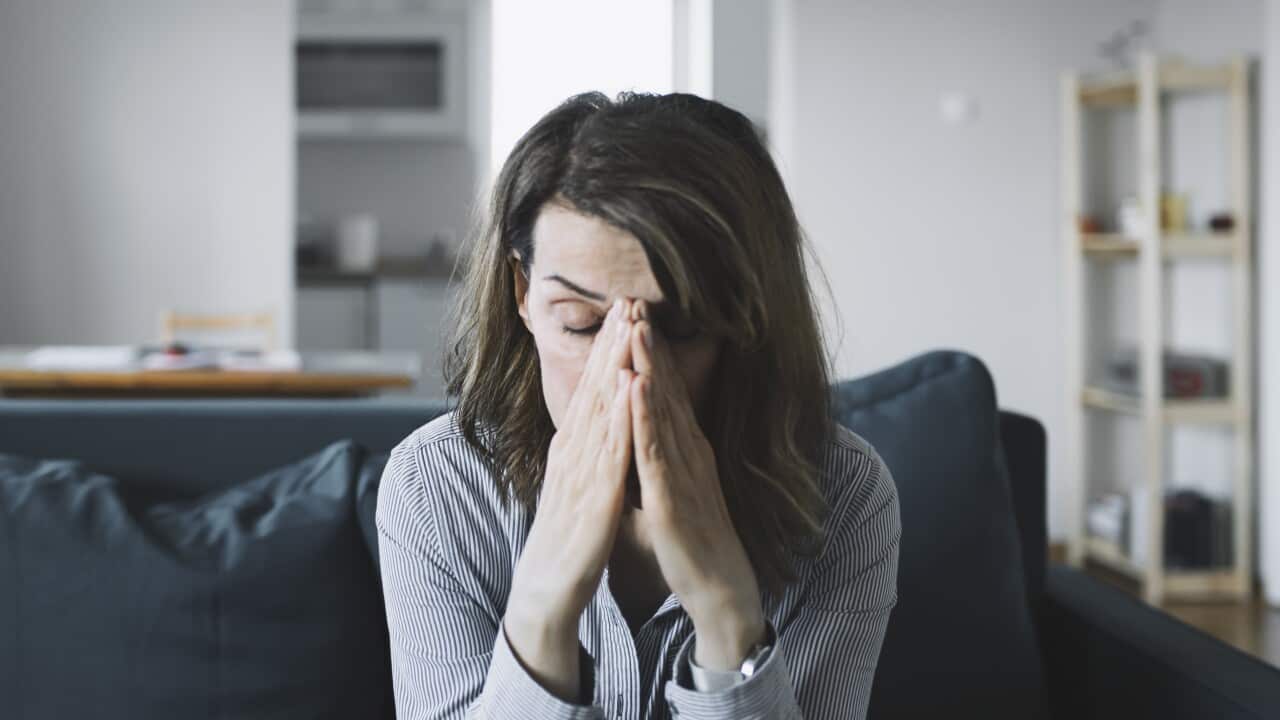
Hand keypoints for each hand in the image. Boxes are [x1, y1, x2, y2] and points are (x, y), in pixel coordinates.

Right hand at [505, 298, 635, 700]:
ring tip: (629, 328)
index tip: (624, 310)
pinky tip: (632, 391)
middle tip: (627, 298)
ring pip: (601, 411)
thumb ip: (588, 450)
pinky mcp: (594, 500)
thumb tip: (597, 419)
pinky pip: (610, 455)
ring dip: (615, 367)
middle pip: (596, 389)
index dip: (609, 349)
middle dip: (612, 343)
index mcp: (575, 449)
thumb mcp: (580, 482)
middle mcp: (574, 453)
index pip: (594, 389)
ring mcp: (582, 474)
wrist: (548, 590)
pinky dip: (621, 419)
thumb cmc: (569, 536)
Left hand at [627, 300, 766, 670]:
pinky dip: (645, 416)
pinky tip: (635, 387)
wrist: (720, 589)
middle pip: (665, 388)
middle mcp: (689, 451)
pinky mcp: (671, 497)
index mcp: (685, 450)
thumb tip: (638, 440)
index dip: (650, 353)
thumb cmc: (692, 542)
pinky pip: (655, 451)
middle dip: (648, 343)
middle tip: (634, 298)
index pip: (665, 392)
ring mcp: (682, 471)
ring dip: (647, 366)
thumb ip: (657, 462)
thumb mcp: (670, 491)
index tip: (634, 315)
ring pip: (661, 410)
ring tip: (633, 326)